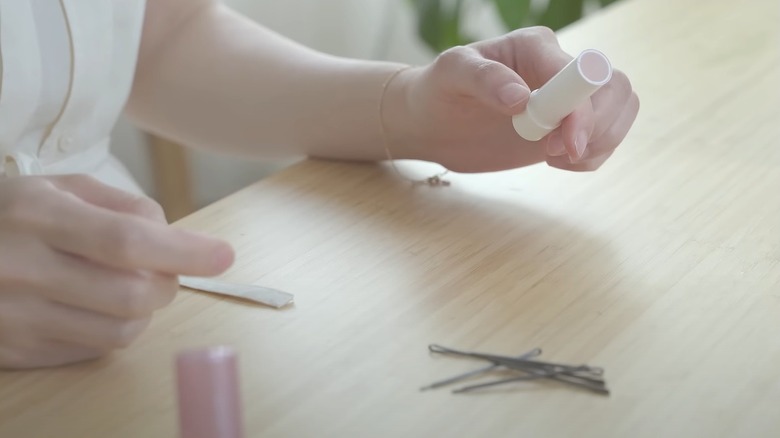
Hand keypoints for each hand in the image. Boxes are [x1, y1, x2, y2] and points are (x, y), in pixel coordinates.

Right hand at [0, 175, 233, 368]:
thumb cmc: (9, 214)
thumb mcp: (56, 187)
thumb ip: (120, 204)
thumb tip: (172, 235)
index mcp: (35, 215)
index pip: (126, 240)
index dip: (183, 250)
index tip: (223, 254)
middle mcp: (20, 268)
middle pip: (132, 294)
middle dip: (168, 283)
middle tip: (166, 270)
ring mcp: (13, 317)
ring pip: (121, 331)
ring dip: (146, 311)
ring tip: (131, 286)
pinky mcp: (13, 351)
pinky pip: (92, 350)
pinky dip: (113, 329)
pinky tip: (95, 305)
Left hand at [386, 27, 638, 172]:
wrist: (434, 121)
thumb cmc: (439, 89)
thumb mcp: (451, 75)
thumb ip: (484, 79)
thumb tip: (520, 98)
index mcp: (536, 46)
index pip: (579, 75)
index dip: (582, 112)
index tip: (565, 146)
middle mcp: (560, 66)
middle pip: (616, 88)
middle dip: (597, 128)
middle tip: (552, 154)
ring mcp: (568, 98)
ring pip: (621, 110)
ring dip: (601, 142)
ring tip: (554, 157)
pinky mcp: (568, 125)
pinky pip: (606, 138)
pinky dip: (592, 157)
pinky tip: (557, 162)